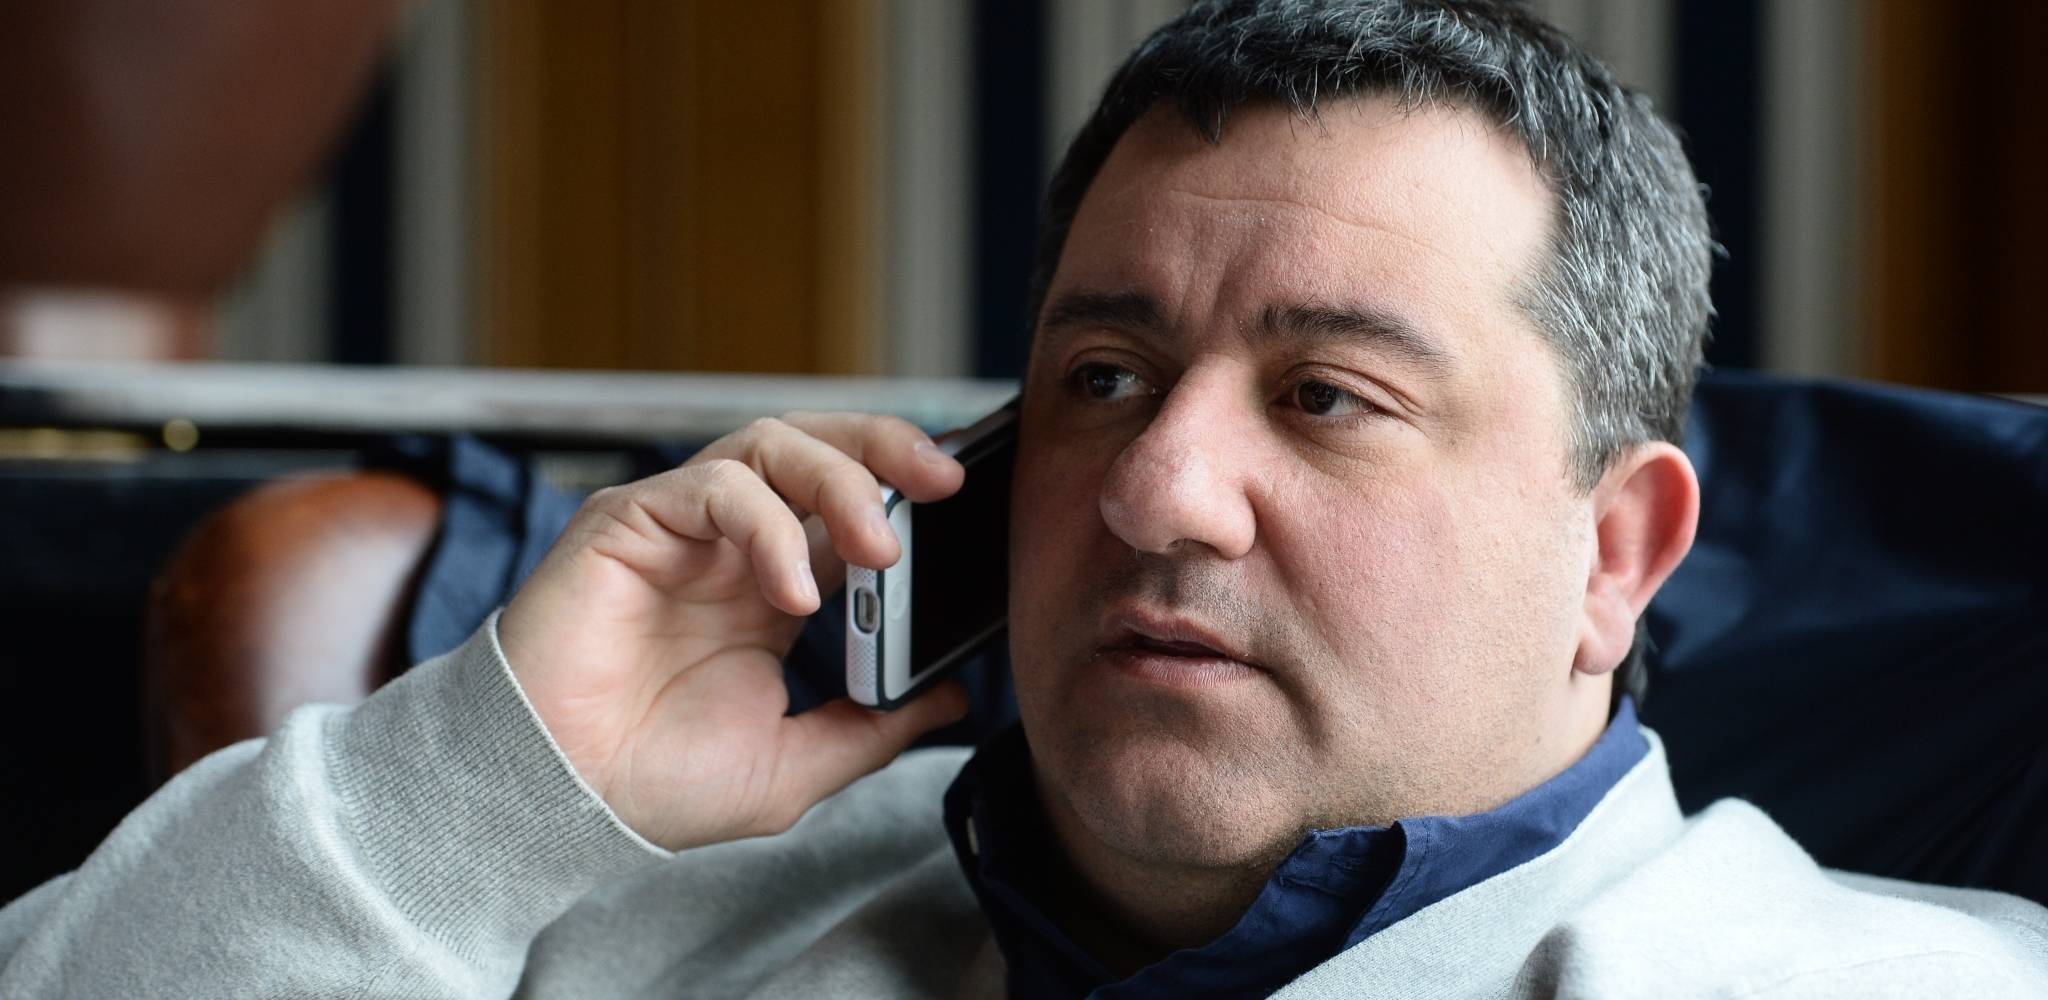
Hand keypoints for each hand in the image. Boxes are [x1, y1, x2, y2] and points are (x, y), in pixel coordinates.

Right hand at [496, 413, 970, 849]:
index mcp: (770, 586)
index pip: (848, 504)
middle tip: (944, 480)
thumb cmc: (652, 784)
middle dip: (887, 448)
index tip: (968, 505)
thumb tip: (951, 696)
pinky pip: (714, 486)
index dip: (904, 492)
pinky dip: (768, 526)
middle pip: (817, 447)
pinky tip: (796, 593)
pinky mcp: (629, 521)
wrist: (556, 803)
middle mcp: (728, 544)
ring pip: (771, 446)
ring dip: (840, 482)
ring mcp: (679, 527)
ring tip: (880, 548)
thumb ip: (871, 727)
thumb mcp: (794, 765)